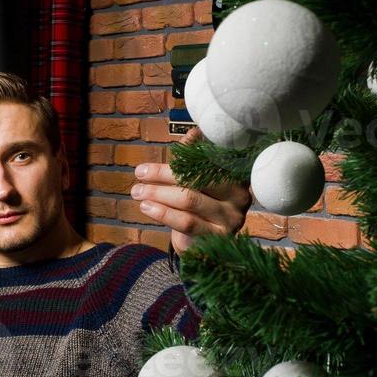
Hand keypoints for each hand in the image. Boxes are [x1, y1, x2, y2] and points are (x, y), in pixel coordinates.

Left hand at [131, 126, 252, 253]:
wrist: (204, 244)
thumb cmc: (199, 206)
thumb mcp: (196, 181)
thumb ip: (195, 157)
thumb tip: (194, 133)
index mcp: (236, 175)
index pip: (205, 161)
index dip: (178, 158)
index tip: (151, 160)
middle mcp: (240, 196)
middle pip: (196, 179)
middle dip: (163, 175)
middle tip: (139, 173)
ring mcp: (232, 219)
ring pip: (189, 199)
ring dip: (158, 193)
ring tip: (137, 191)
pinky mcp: (219, 237)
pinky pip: (187, 222)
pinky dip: (163, 212)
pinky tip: (146, 206)